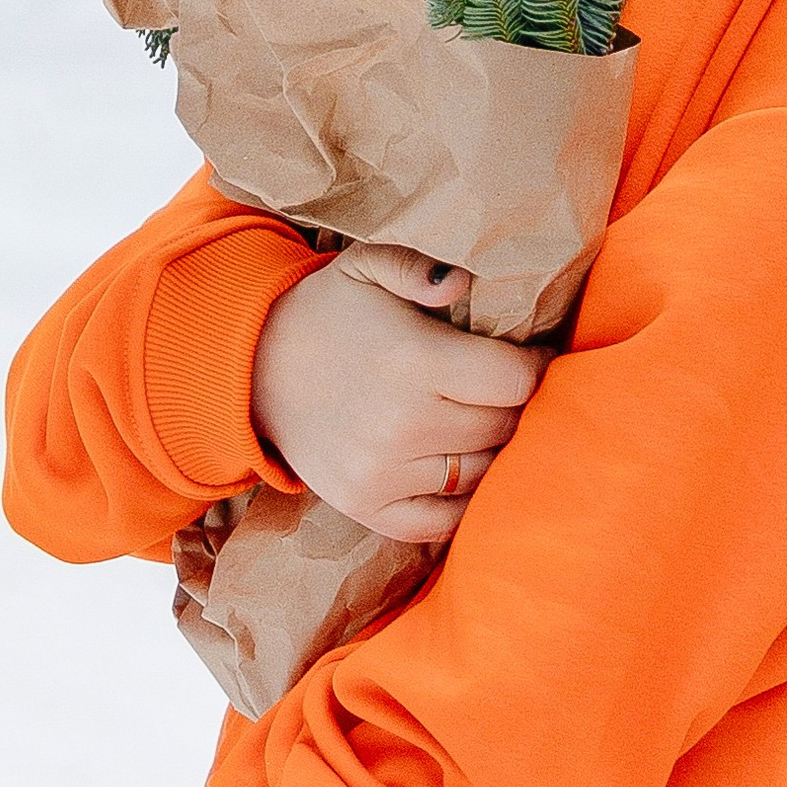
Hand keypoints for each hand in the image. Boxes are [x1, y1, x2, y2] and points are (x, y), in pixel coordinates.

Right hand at [250, 245, 545, 542]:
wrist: (252, 368)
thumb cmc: (327, 311)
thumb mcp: (367, 265)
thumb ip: (419, 266)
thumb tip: (462, 284)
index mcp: (414, 361)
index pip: (515, 381)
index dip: (534, 366)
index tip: (529, 356)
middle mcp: (402, 425)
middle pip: (503, 428)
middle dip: (516, 406)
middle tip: (505, 389)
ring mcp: (382, 474)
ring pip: (480, 474)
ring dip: (491, 449)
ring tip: (481, 422)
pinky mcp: (365, 506)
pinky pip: (439, 521)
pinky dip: (460, 502)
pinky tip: (461, 470)